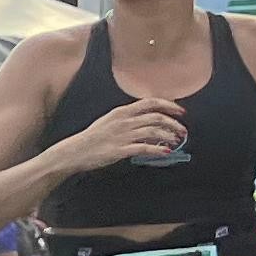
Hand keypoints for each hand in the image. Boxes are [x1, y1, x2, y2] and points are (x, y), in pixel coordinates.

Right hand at [68, 93, 187, 171]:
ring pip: (153, 132)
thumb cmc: (90, 138)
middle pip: (156, 118)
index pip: (150, 103)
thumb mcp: (107, 121)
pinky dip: (158, 150)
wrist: (73, 152)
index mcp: (121, 112)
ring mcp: (122, 136)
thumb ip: (126, 118)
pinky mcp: (120, 150)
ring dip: (168, 136)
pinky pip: (144, 148)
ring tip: (176, 141)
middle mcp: (124, 121)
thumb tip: (145, 120)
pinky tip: (166, 152)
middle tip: (182, 130)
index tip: (180, 111)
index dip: (169, 105)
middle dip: (173, 124)